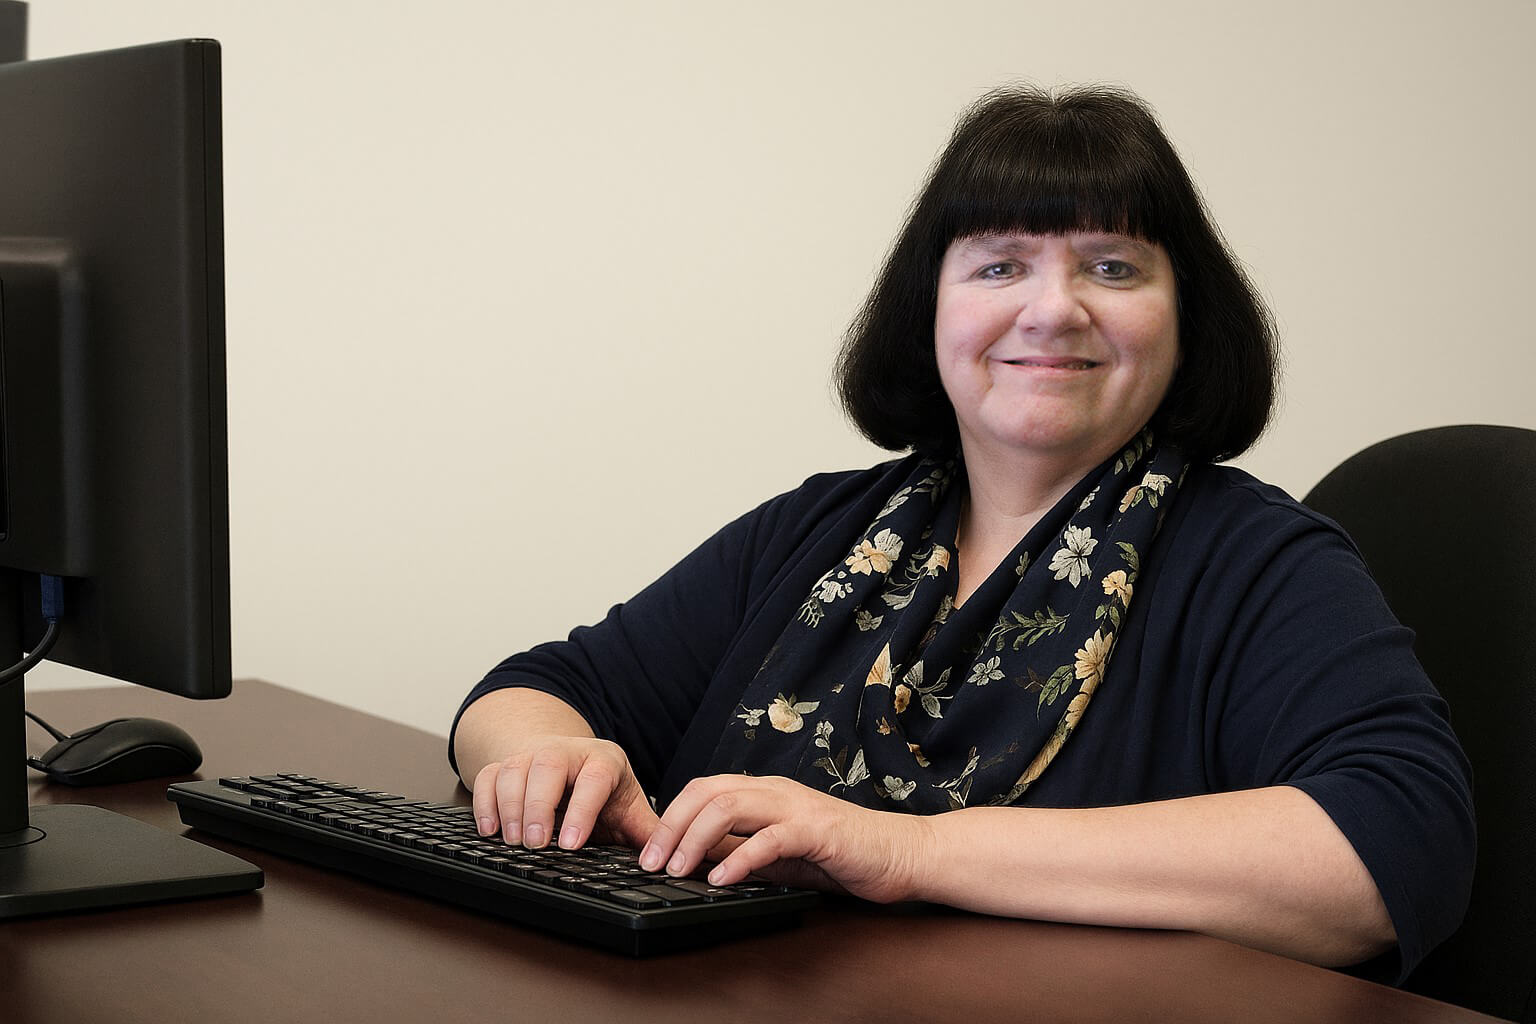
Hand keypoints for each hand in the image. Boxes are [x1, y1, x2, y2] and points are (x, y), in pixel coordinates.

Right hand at [470, 736, 659, 850]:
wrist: (568, 758)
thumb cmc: (601, 790)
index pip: (594, 779)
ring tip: (512, 841)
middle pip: (548, 767)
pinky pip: (487, 776)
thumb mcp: (628, 806)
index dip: (583, 810)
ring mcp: (531, 755)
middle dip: (538, 806)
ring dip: (509, 807)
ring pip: (514, 770)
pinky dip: (484, 803)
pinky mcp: (504, 764)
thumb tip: (668, 861)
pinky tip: (490, 829)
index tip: (571, 844)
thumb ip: (647, 833)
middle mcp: (566, 751)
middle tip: (534, 844)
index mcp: (603, 761)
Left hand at [637, 774, 933, 902]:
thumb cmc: (843, 854)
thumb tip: (697, 860)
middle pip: (708, 791)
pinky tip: (721, 879)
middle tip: (650, 862)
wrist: (902, 853)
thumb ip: (744, 850)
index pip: (704, 788)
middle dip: (671, 825)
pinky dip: (740, 858)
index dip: (670, 816)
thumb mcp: (780, 853)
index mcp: (766, 792)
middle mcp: (777, 791)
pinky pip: (771, 838)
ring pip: (731, 805)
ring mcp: (798, 807)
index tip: (648, 852)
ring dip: (695, 838)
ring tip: (677, 869)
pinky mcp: (819, 831)